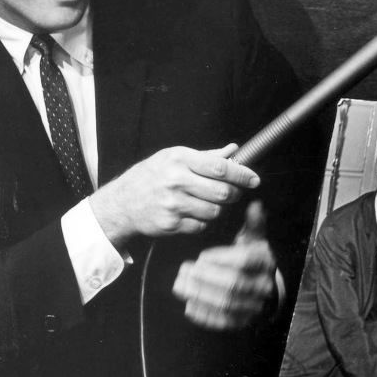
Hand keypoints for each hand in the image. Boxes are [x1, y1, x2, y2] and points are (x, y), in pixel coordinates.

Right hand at [90, 143, 258, 243]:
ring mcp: (173, 204)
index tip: (254, 179)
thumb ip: (206, 156)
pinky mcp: (170, 224)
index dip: (242, 174)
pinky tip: (192, 212)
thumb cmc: (150, 176)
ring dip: (217, 208)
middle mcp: (176, 180)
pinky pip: (201, 226)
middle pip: (221, 192)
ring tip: (207, 201)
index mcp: (179, 159)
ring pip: (214, 211)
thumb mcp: (174, 157)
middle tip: (233, 192)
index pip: (220, 167)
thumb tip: (234, 150)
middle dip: (233, 193)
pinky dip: (202, 221)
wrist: (122, 203)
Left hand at [174, 202, 276, 329]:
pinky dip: (205, 315)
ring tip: (180, 286)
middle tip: (184, 270)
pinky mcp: (243, 322)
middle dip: (205, 278)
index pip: (244, 260)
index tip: (201, 256)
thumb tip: (255, 204)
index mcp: (266, 262)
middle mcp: (264, 286)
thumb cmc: (254, 260)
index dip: (221, 258)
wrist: (267, 292)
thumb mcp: (255, 240)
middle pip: (234, 284)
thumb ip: (253, 223)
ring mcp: (254, 306)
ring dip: (200, 295)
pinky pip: (224, 322)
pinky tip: (188, 305)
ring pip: (226, 304)